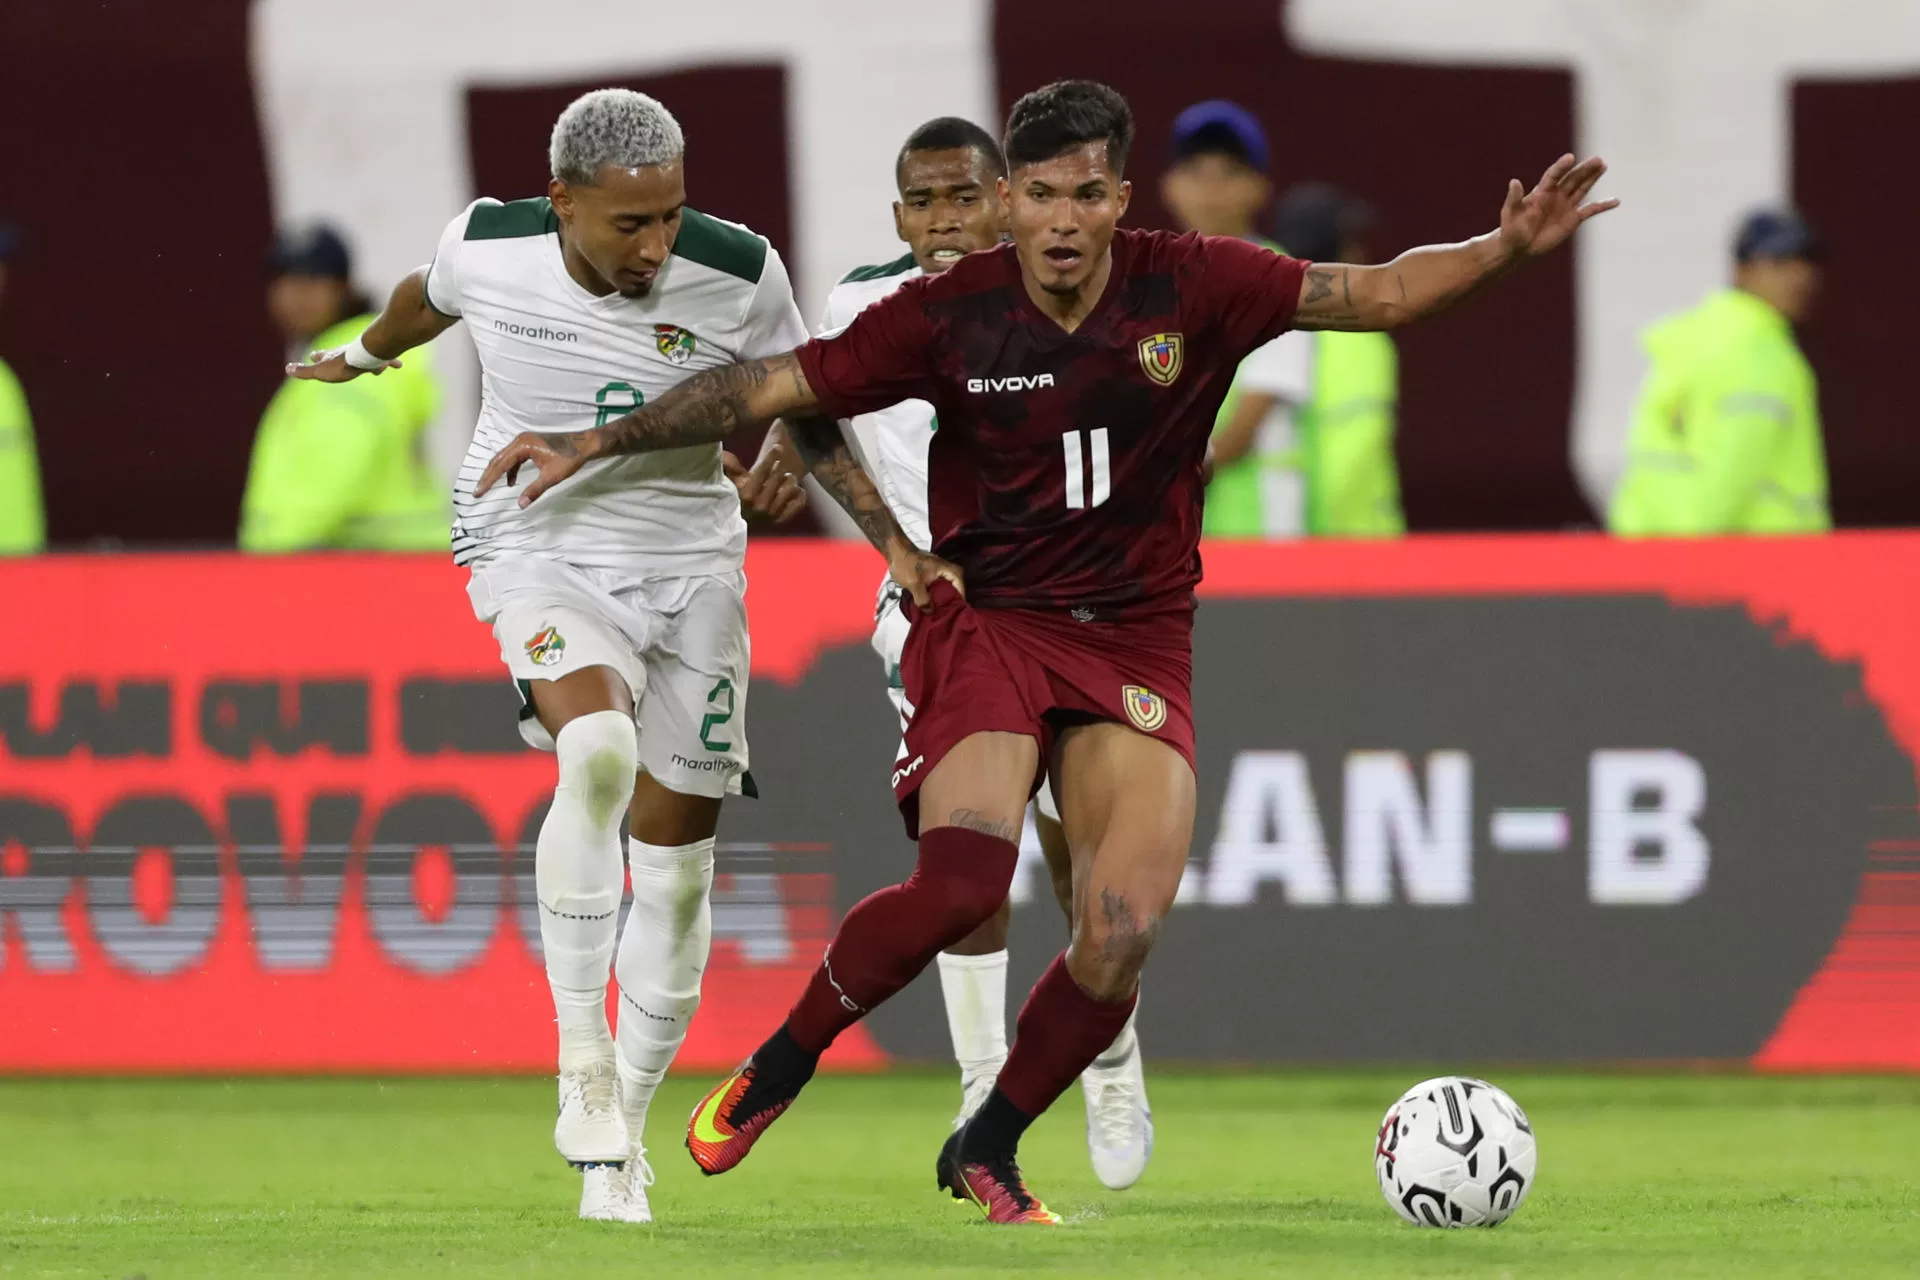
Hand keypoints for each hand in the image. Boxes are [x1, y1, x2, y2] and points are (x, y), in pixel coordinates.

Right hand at [284, 347, 399, 381]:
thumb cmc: (343, 365)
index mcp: (335, 356)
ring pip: (365, 357)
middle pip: (344, 353)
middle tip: (347, 358)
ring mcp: (365, 354)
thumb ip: (304, 371)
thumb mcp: (320, 371)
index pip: (323, 355)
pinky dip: (391, 362)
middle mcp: (350, 352)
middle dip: (341, 355)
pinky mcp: (380, 356)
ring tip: (376, 368)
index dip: (318, 356)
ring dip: (368, 361)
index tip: (313, 355)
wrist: (367, 355)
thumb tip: (287, 368)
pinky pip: (387, 359)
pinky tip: (399, 365)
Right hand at [475, 430, 596, 505]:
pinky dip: (509, 470)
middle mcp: (520, 440)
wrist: (584, 445)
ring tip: (489, 487)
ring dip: (497, 473)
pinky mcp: (530, 444)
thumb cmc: (570, 458)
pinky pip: (513, 457)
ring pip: (504, 458)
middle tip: (477, 491)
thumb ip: (534, 490)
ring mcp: (525, 441)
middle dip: (487, 477)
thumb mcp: (551, 477)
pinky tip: (511, 482)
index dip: (488, 480)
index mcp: (523, 445)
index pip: (500, 465)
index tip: (478, 492)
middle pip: (498, 460)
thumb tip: (521, 505)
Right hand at [726, 446, 806, 524]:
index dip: (771, 457)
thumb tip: (724, 454)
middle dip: (779, 468)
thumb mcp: (733, 480)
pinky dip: (799, 494)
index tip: (778, 447)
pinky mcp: (782, 519)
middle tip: (778, 466)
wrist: (745, 519)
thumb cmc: (739, 495)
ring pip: (791, 487)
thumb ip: (730, 467)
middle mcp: (759, 505)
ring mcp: (772, 514)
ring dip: (790, 480)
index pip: (762, 471)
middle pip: (778, 476)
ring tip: (785, 479)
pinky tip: (796, 490)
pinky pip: (799, 502)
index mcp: (746, 494)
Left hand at [888, 542, 964, 609]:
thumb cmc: (906, 562)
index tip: (955, 612)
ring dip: (941, 601)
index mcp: (949, 570)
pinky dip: (935, 598)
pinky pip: (938, 590)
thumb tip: (929, 611)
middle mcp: (948, 571)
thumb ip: (923, 599)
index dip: (958, 602)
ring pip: (946, 591)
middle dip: (950, 604)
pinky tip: (929, 606)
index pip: (961, 588)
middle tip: (946, 615)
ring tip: (938, 613)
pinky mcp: (933, 577)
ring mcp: (941, 574)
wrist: (895, 552)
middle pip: (956, 591)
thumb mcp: (914, 583)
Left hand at [1497, 154, 1617, 259]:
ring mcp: (1565, 206)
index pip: (1553, 175)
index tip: (1570, 158)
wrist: (1518, 247)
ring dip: (1593, 178)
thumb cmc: (1511, 229)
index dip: (1561, 167)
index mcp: (1541, 192)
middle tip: (1598, 159)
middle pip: (1572, 178)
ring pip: (1582, 188)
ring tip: (1603, 165)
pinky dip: (1603, 206)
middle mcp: (1556, 195)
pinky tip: (1616, 201)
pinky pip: (1591, 210)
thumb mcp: (1510, 213)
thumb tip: (1514, 181)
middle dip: (1584, 169)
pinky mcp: (1573, 219)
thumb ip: (1513, 198)